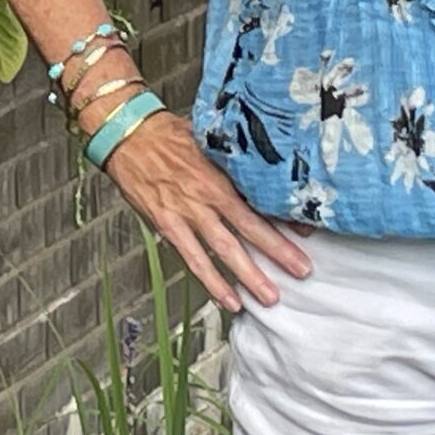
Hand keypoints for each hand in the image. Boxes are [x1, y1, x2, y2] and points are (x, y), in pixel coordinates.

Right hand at [94, 94, 312, 312]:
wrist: (127, 134)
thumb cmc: (167, 133)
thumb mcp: (207, 137)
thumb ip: (231, 157)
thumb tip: (260, 167)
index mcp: (220, 172)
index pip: (259, 199)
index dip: (284, 217)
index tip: (307, 233)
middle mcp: (207, 195)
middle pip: (249, 228)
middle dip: (278, 251)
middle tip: (302, 270)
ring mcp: (187, 213)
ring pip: (224, 250)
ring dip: (248, 275)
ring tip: (270, 296)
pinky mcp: (167, 226)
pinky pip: (193, 259)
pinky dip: (212, 282)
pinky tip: (229, 300)